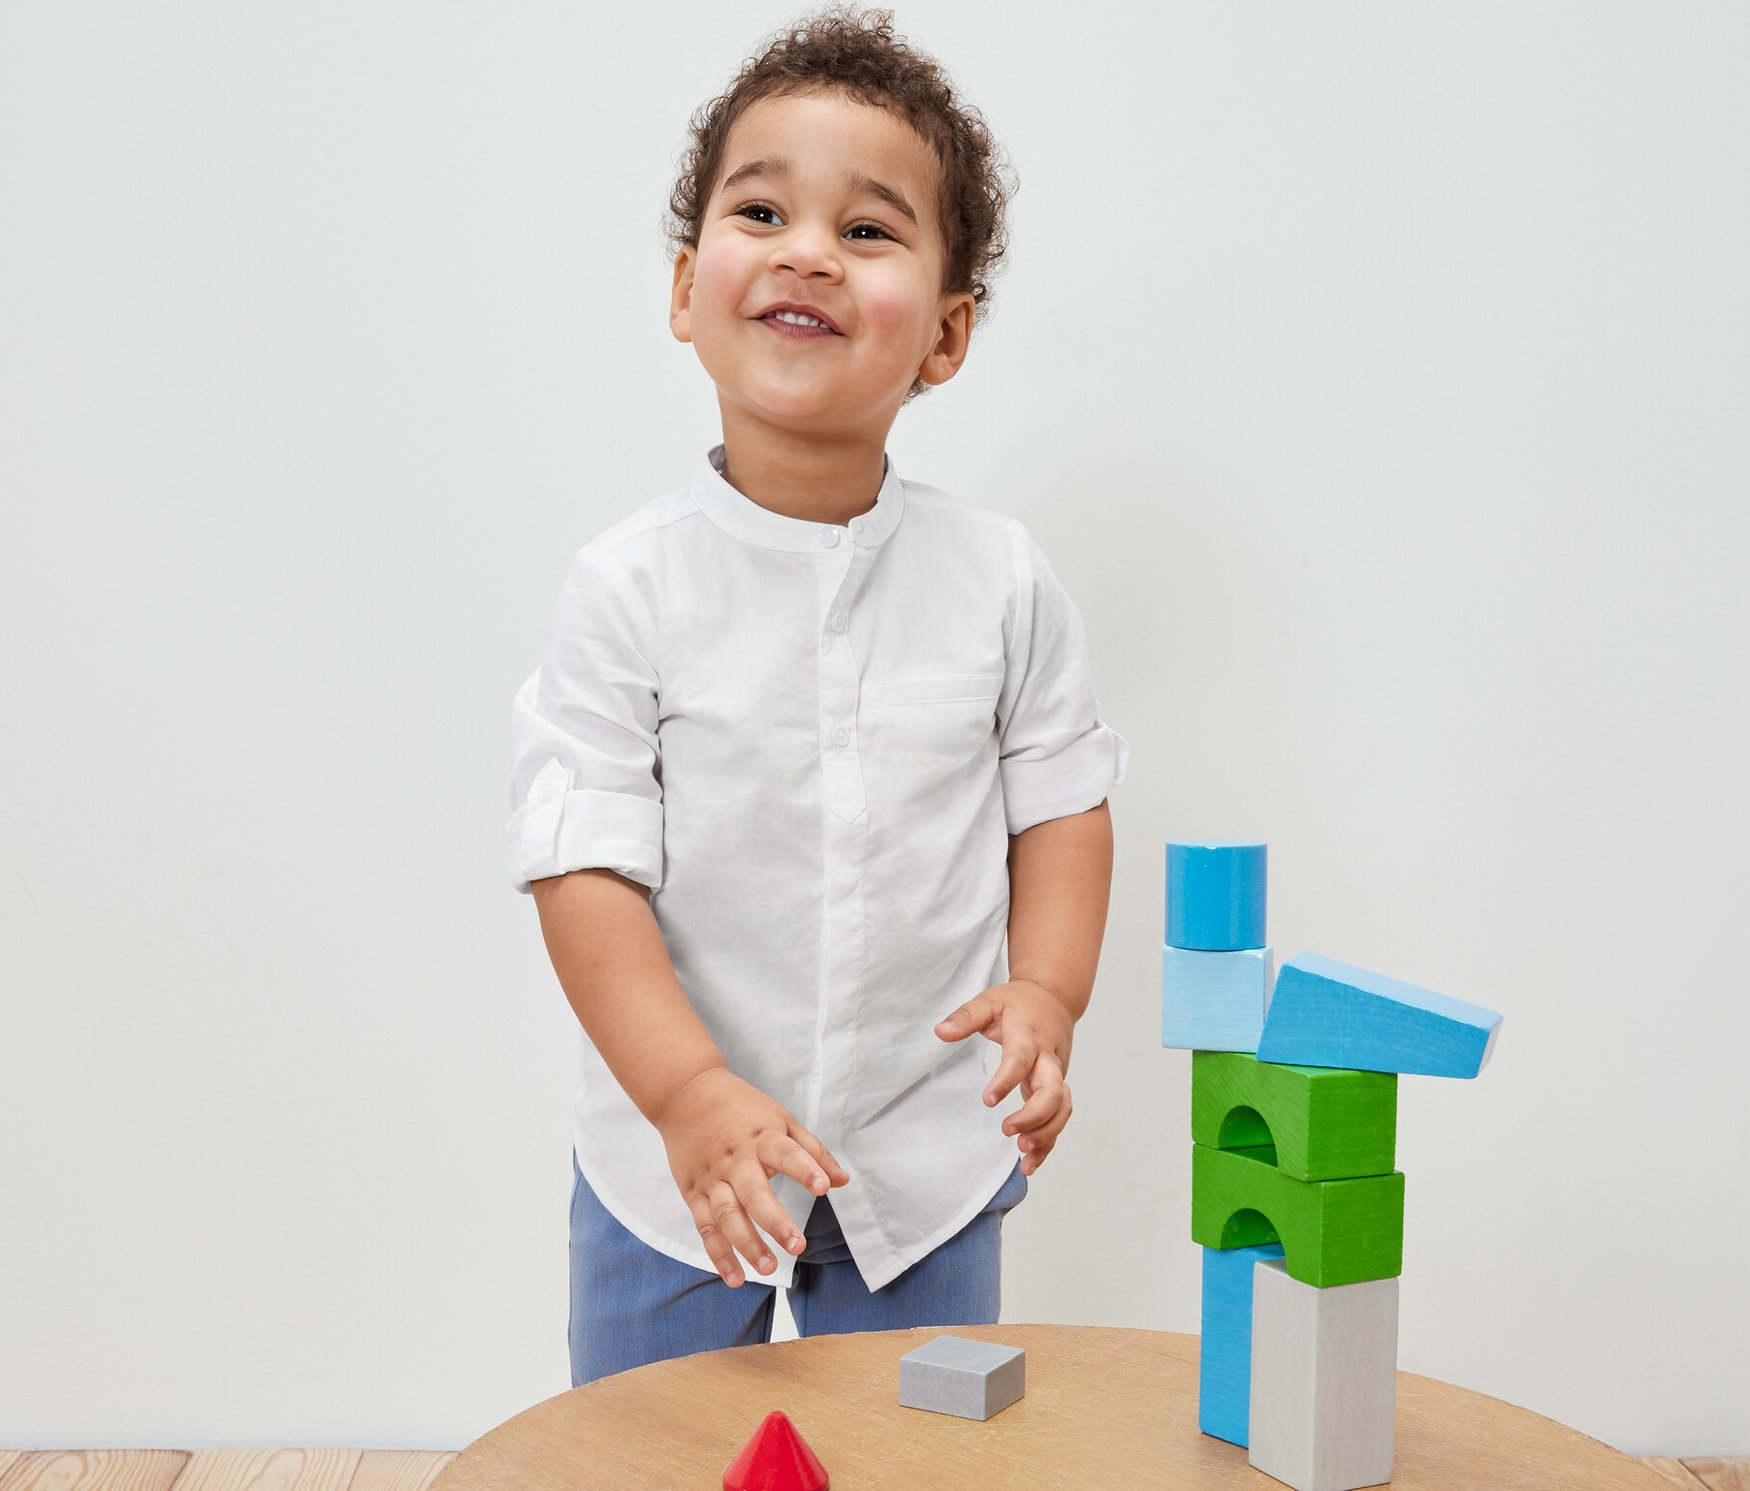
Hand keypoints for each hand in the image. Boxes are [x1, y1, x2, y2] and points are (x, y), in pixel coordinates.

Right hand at [652, 1066, 849, 1287]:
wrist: (685, 1094)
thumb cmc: (741, 1108)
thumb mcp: (781, 1119)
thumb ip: (812, 1151)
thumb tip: (842, 1181)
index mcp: (761, 1137)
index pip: (786, 1153)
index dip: (805, 1170)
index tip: (824, 1187)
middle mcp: (735, 1160)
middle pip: (754, 1194)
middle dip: (775, 1222)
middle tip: (797, 1247)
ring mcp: (712, 1178)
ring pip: (728, 1216)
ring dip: (747, 1246)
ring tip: (769, 1269)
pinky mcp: (694, 1193)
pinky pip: (705, 1228)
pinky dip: (719, 1255)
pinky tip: (736, 1278)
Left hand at [934, 979, 1075, 1175]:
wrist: (1054, 1000)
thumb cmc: (1018, 1003)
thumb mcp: (990, 1001)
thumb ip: (966, 1016)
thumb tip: (940, 1032)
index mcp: (1028, 1035)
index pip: (1021, 1059)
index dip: (1007, 1080)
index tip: (988, 1101)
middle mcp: (1047, 1058)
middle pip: (1053, 1090)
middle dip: (1035, 1115)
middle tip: (1008, 1131)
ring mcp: (1056, 1074)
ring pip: (1062, 1108)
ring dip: (1046, 1133)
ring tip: (1022, 1154)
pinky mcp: (1057, 1088)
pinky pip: (1059, 1118)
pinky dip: (1049, 1142)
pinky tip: (1030, 1164)